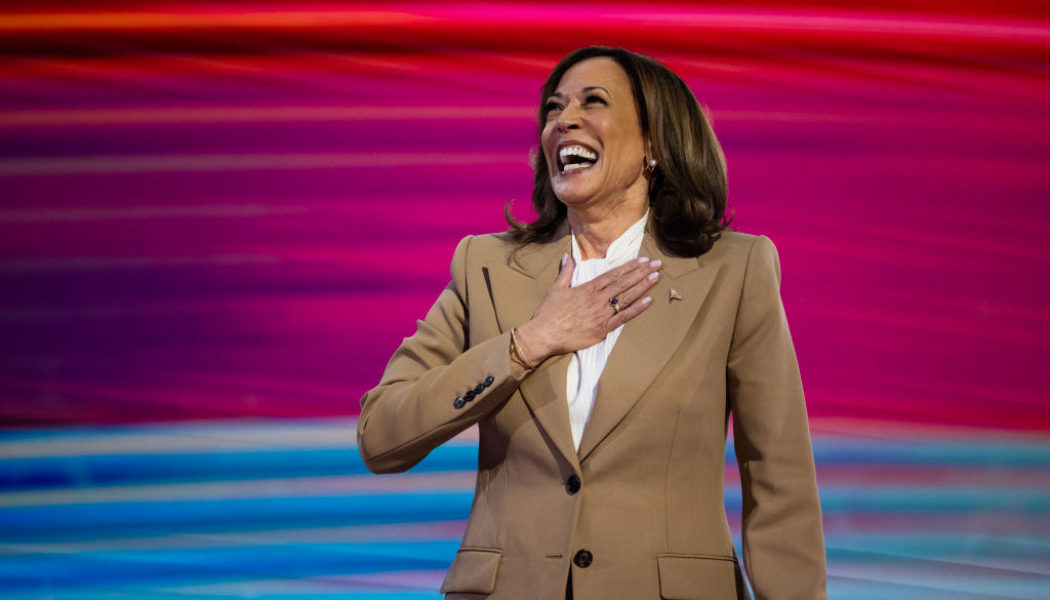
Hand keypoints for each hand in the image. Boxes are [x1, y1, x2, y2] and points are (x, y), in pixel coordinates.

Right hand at [515, 254, 661, 363]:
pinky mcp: (602, 329)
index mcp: (587, 288)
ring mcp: (602, 315)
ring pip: (626, 298)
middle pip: (623, 283)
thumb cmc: (548, 313)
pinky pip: (623, 318)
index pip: (613, 274)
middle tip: (657, 264)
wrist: (544, 335)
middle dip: (641, 272)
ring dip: (642, 287)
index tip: (642, 260)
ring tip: (656, 277)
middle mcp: (597, 299)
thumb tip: (567, 256)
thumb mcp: (556, 289)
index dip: (629, 266)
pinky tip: (648, 301)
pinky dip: (636, 309)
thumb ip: (565, 272)